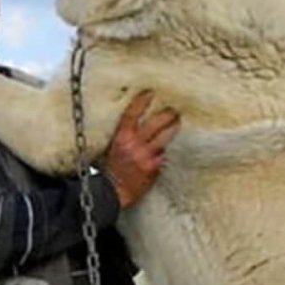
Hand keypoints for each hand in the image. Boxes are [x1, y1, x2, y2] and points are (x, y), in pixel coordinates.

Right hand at [102, 91, 179, 207]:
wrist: (112, 191)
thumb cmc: (108, 169)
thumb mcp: (109, 147)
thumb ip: (122, 134)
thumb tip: (132, 122)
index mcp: (121, 137)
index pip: (133, 113)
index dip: (142, 101)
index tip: (150, 93)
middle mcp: (136, 145)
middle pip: (157, 123)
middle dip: (168, 114)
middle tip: (173, 110)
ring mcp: (147, 156)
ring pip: (166, 137)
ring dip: (173, 128)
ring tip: (177, 123)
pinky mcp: (154, 168)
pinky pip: (163, 155)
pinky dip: (164, 152)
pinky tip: (164, 149)